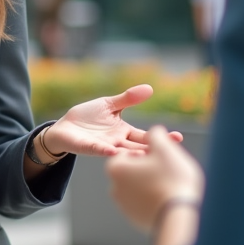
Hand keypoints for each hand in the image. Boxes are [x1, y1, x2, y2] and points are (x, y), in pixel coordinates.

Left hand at [41, 85, 181, 157]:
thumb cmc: (88, 117)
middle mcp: (117, 142)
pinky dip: (106, 150)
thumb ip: (128, 99)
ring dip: (133, 155)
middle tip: (169, 153)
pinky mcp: (89, 147)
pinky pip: (99, 150)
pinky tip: (113, 151)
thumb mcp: (110, 105)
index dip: (160, 137)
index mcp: (124, 132)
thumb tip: (150, 88)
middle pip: (138, 148)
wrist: (65, 126)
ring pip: (122, 153)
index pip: (145, 136)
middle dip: (152, 150)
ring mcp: (104, 146)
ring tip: (146, 155)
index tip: (178, 138)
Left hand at [105, 126, 204, 231]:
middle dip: (151, 167)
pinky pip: (147, 202)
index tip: (164, 155)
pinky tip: (172, 196)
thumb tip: (154, 131)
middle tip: (170, 168)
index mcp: (116, 168)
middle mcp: (115, 188)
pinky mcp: (136, 219)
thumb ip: (156, 135)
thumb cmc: (171, 179)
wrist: (180, 216)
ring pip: (141, 186)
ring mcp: (125, 206)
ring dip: (154, 182)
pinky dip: (157, 197)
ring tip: (173, 182)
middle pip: (135, 170)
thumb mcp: (165, 149)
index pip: (131, 152)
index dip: (149, 151)